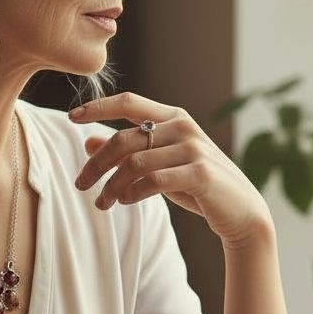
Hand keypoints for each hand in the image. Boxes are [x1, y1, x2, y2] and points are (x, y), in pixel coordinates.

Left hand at [70, 91, 271, 247]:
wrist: (240, 212)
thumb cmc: (197, 186)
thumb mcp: (159, 165)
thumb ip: (129, 151)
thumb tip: (87, 140)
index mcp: (174, 117)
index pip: (130, 102)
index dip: (99, 107)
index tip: (71, 117)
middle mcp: (183, 127)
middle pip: (125, 138)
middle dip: (96, 163)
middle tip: (79, 184)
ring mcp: (193, 149)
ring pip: (134, 163)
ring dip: (111, 185)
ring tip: (101, 202)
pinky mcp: (200, 173)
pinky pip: (153, 180)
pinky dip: (132, 193)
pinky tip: (124, 201)